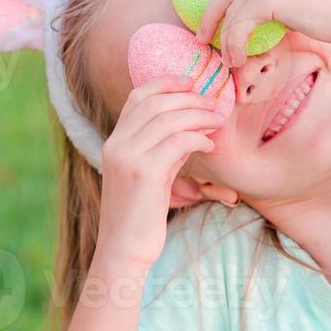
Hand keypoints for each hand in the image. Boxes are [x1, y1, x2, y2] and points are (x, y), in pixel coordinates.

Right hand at [96, 75, 218, 268]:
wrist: (124, 249)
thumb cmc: (140, 216)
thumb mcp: (148, 175)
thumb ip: (161, 149)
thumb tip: (189, 126)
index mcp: (114, 142)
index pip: (137, 97)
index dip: (164, 83)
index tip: (190, 81)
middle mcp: (117, 145)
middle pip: (155, 103)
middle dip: (188, 97)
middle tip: (213, 103)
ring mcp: (128, 158)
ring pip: (168, 119)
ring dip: (197, 115)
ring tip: (216, 121)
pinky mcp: (144, 173)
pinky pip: (177, 141)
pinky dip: (197, 137)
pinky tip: (208, 145)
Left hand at [192, 0, 330, 68]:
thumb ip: (283, 0)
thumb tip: (263, 21)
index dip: (223, 4)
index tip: (214, 25)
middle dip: (210, 18)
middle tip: (202, 39)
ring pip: (231, 12)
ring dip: (225, 39)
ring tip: (228, 61)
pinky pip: (238, 24)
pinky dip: (233, 45)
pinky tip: (237, 60)